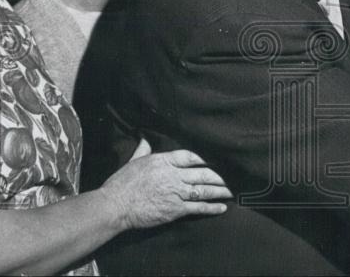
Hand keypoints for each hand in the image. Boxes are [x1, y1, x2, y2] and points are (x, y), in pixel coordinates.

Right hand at [99, 141, 230, 230]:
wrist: (115, 206)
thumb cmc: (122, 183)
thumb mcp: (133, 161)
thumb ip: (143, 150)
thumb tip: (146, 139)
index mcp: (164, 161)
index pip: (191, 156)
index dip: (206, 158)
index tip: (217, 159)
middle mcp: (173, 175)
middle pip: (202, 174)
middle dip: (219, 176)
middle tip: (233, 177)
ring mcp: (175, 192)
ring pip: (203, 190)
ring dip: (220, 191)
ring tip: (232, 191)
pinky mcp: (175, 210)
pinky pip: (197, 208)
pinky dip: (211, 208)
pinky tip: (222, 208)